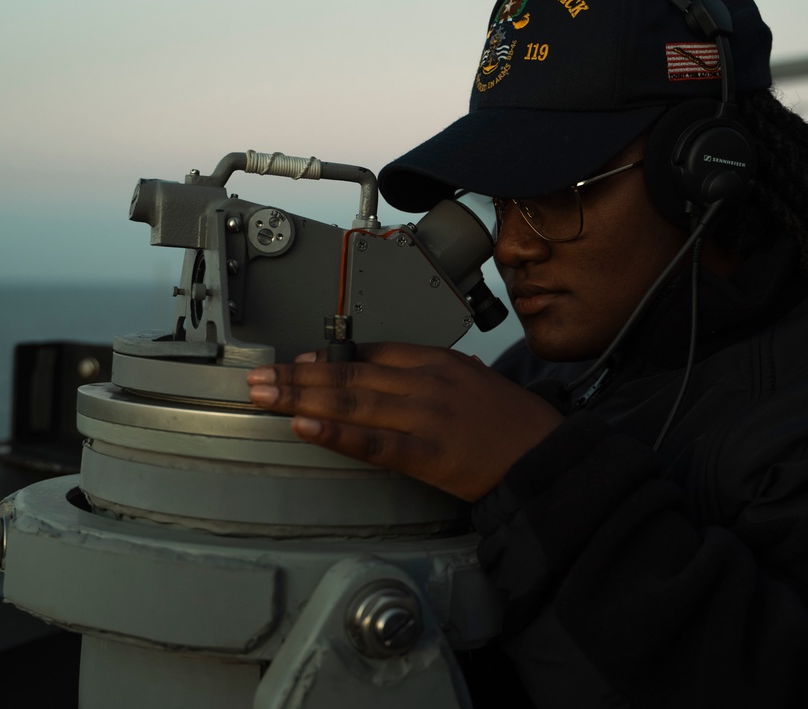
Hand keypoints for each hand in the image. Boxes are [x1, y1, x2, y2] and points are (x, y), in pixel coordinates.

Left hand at [247, 342, 562, 501]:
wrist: (548, 455)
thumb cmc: (514, 423)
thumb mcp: (474, 381)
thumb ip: (434, 374)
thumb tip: (397, 373)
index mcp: (437, 362)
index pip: (372, 352)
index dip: (327, 358)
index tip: (296, 361)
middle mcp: (425, 382)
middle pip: (349, 373)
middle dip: (297, 376)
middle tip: (258, 377)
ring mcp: (425, 416)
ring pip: (351, 401)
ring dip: (301, 397)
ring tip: (264, 396)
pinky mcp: (428, 453)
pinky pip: (373, 441)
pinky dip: (335, 432)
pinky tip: (305, 426)